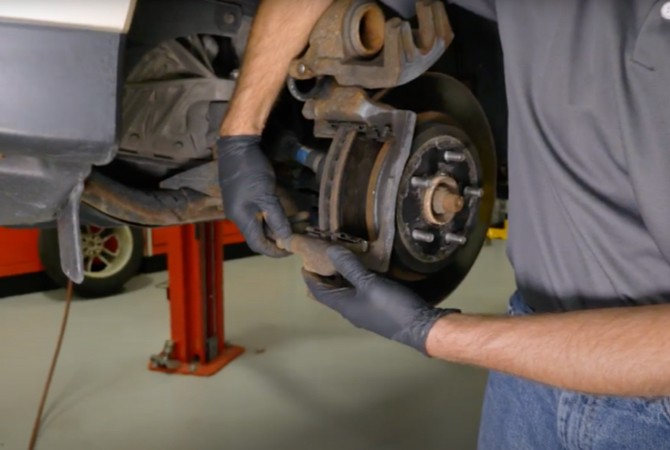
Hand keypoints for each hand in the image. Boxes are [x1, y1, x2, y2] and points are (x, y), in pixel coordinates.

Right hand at [217, 135, 291, 256]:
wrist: (237, 145)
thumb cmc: (251, 172)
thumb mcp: (267, 197)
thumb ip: (277, 219)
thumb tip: (286, 239)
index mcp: (241, 219)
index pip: (258, 244)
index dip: (275, 250)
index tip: (293, 249)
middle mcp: (238, 216)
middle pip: (261, 234)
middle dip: (282, 234)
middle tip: (302, 232)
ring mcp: (240, 205)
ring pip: (263, 222)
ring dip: (282, 222)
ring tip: (302, 218)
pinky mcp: (244, 196)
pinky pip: (260, 211)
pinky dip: (275, 212)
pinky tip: (289, 208)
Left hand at [303, 246, 458, 352]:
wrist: (420, 327)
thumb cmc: (391, 306)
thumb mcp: (369, 283)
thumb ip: (349, 267)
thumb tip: (330, 251)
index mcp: (343, 305)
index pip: (318, 290)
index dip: (310, 275)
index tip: (305, 259)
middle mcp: (350, 310)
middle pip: (330, 291)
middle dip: (324, 274)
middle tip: (322, 255)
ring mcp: (364, 310)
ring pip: (345, 291)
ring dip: (340, 276)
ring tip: (340, 258)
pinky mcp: (377, 308)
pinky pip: (359, 292)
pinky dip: (355, 280)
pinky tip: (363, 269)